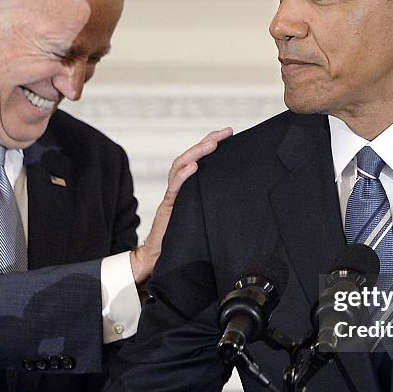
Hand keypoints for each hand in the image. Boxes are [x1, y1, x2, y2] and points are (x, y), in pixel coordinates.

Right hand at [129, 127, 232, 283]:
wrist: (156, 259)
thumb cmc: (179, 241)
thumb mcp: (199, 218)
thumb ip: (209, 205)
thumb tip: (236, 198)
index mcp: (186, 189)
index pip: (196, 160)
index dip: (210, 145)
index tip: (228, 134)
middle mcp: (177, 189)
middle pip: (189, 157)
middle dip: (207, 142)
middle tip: (225, 132)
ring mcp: (171, 197)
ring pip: (180, 167)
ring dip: (196, 153)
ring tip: (212, 143)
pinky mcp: (167, 209)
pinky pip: (174, 189)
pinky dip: (183, 175)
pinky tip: (193, 166)